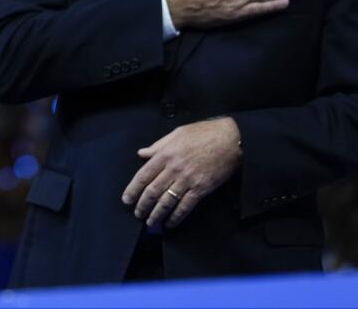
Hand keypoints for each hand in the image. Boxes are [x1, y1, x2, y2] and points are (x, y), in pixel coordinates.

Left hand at [121, 117, 240, 229]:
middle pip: (153, 191)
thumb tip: (142, 154)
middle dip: (143, 205)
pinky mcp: (202, 189)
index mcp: (165, 154)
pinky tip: (170, 223)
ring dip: (157, 214)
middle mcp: (173, 168)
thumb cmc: (203, 133)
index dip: (133, 189)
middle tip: (137, 214)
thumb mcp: (177, 133)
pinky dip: (176, 217)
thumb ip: (158, 145)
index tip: (126, 199)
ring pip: (167, 201)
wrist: (230, 139)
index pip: (143, 175)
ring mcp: (188, 180)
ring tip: (150, 222)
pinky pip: (186, 206)